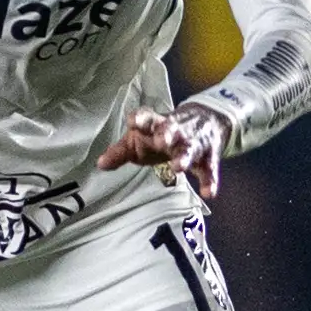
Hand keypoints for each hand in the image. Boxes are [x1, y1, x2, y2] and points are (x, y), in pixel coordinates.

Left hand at [97, 102, 231, 199]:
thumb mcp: (141, 139)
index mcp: (156, 124)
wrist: (207, 120)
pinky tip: (209, 193)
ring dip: (185, 157)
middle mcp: (176, 130)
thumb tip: (100, 164)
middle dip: (167, 133)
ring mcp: (194, 142)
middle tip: (161, 140)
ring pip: (190, 148)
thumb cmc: (162, 133)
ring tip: (178, 167)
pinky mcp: (209, 157)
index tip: (132, 121)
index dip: (140, 118)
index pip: (148, 117)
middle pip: (171, 128)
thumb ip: (121, 152)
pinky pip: (209, 169)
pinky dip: (210, 181)